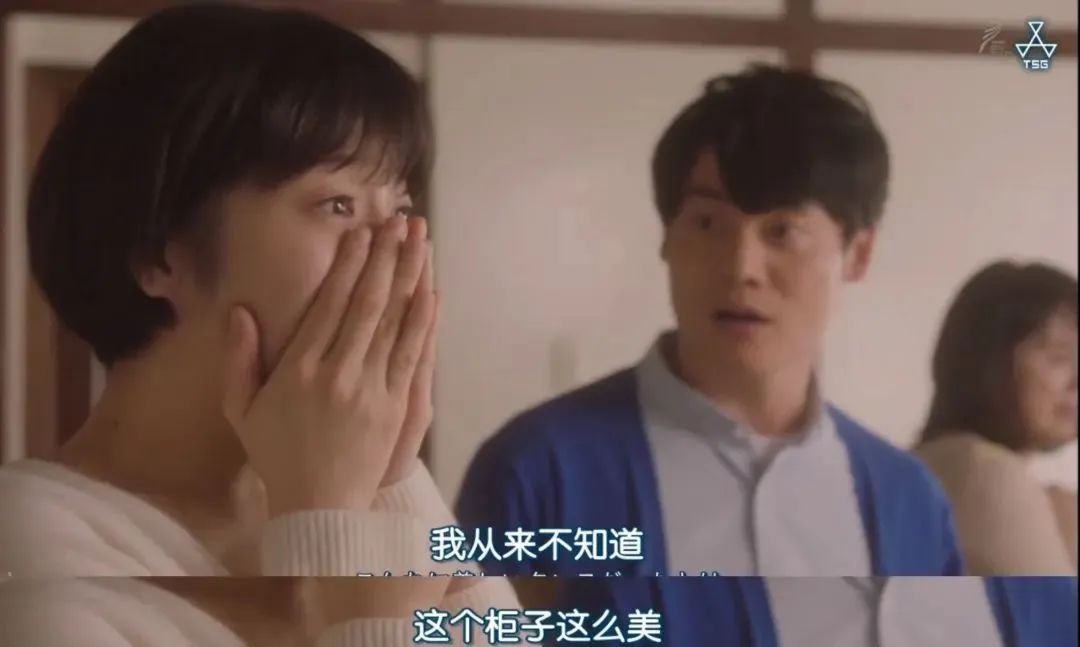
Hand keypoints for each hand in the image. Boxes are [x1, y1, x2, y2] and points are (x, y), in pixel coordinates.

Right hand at [222, 216, 435, 516]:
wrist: (320, 505)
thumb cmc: (278, 454)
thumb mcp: (242, 410)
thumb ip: (239, 360)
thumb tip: (239, 311)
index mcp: (300, 370)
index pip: (330, 305)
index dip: (349, 265)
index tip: (361, 233)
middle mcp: (339, 373)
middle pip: (368, 304)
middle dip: (386, 257)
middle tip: (400, 220)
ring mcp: (373, 389)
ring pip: (396, 322)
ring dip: (411, 276)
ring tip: (420, 240)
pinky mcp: (398, 405)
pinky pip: (414, 353)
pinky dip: (424, 319)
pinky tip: (431, 290)